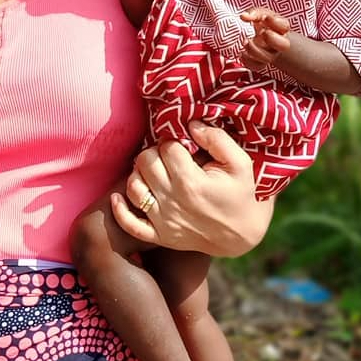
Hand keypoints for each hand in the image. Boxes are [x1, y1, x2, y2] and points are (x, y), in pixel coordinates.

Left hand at [110, 121, 273, 256]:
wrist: (242, 234)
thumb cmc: (241, 194)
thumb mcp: (240, 163)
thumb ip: (217, 139)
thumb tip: (191, 125)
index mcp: (192, 182)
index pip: (167, 147)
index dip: (175, 141)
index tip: (184, 146)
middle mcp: (173, 201)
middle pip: (145, 162)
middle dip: (156, 153)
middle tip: (169, 157)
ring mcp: (163, 221)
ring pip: (133, 186)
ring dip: (139, 174)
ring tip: (154, 172)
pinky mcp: (159, 236)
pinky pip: (129, 224)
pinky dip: (120, 209)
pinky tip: (118, 196)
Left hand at [239, 7, 292, 68]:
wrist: (264, 37)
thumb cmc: (264, 24)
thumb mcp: (262, 14)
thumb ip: (255, 12)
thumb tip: (244, 16)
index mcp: (282, 29)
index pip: (284, 26)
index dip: (275, 22)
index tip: (264, 18)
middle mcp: (279, 43)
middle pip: (284, 45)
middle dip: (272, 39)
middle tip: (261, 33)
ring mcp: (271, 54)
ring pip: (268, 58)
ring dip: (254, 50)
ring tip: (245, 41)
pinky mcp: (261, 63)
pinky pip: (257, 66)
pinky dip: (248, 61)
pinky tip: (242, 53)